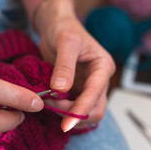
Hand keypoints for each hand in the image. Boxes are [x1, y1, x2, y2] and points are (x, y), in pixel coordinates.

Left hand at [34, 0, 115, 131]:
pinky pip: (73, 108)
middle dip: (75, 115)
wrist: (56, 25)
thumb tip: (61, 90)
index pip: (95, 94)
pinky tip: (48, 103)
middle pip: (95, 110)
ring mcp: (88, 87)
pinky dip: (61, 110)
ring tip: (47, 102)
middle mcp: (99, 80)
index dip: (81, 110)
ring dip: (67, 115)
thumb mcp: (66, 41)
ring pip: (85, 113)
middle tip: (51, 108)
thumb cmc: (64, 28)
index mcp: (103, 67)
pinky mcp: (76, 90)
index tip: (65, 124)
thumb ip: (64, 66)